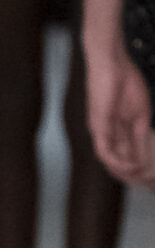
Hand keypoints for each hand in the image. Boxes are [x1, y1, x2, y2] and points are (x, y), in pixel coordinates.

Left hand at [85, 33, 154, 186]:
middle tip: (147, 184)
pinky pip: (105, 151)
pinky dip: (119, 161)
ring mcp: (101, 132)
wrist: (112, 64)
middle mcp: (107, 135)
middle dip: (131, 175)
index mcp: (117, 130)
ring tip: (141, 176)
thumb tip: (143, 155)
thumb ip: (140, 135)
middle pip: (116, 162)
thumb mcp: (140, 114)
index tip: (150, 178)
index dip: (138, 168)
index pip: (126, 155)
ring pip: (109, 161)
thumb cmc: (126, 82)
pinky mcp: (98, 127)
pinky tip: (132, 165)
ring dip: (125, 171)